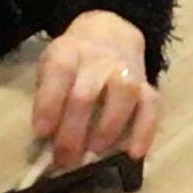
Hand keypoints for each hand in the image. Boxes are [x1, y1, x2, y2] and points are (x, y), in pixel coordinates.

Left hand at [31, 12, 160, 170]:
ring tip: (95, 153)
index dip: (49, 103)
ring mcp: (126, 70)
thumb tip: (48, 137)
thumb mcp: (52, 66)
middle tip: (65, 159)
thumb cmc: (74, 61)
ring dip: (107, 128)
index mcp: (69, 52)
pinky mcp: (146, 84)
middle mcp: (99, 59)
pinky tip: (135, 154)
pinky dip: (145, 131)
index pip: (59, 73)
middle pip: (86, 94)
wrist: (110, 34)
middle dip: (73, 132)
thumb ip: (48, 96)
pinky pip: (151, 106)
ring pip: (122, 95)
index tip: (41, 133)